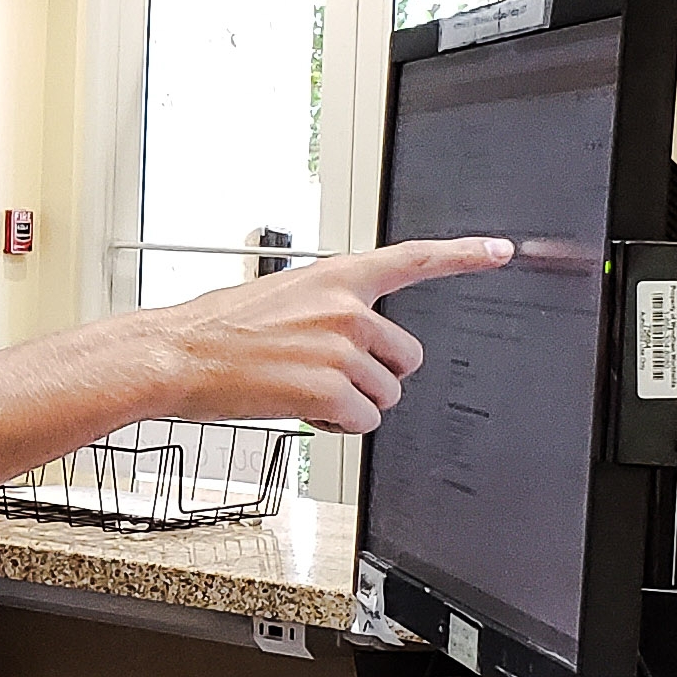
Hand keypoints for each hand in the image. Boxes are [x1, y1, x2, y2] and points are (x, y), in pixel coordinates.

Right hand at [145, 236, 514, 434]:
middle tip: (328, 375)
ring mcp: (342, 348)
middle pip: (406, 358)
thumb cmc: (216, 329)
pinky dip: (335, 426)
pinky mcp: (330, 388)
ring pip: (384, 396)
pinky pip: (362, 421)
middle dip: (376, 375)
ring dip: (349, 402)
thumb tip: (351, 336)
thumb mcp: (280, 296)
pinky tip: (300, 408)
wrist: (176, 353)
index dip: (465, 255)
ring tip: (300, 388)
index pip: (415, 258)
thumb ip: (326, 309)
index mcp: (337, 277)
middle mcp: (348, 308)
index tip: (500, 250)